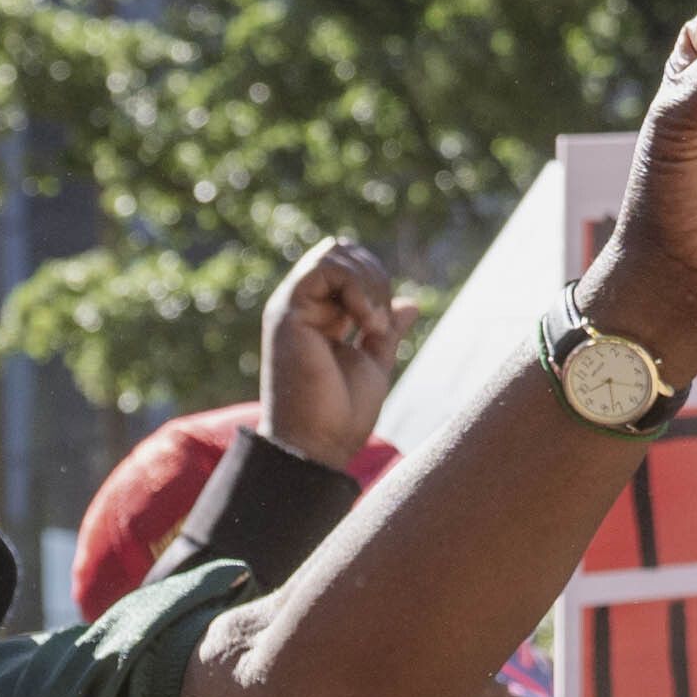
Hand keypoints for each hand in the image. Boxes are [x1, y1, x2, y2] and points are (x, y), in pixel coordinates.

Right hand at [258, 237, 408, 463]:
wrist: (318, 445)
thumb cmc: (341, 416)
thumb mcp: (374, 363)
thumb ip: (386, 332)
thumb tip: (410, 304)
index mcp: (321, 318)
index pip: (349, 268)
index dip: (376, 281)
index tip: (383, 324)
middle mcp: (302, 308)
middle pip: (340, 250)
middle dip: (373, 274)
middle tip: (380, 322)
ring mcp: (291, 308)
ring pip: (334, 252)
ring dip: (367, 281)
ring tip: (373, 325)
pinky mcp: (286, 313)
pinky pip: (324, 267)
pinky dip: (356, 286)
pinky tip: (365, 322)